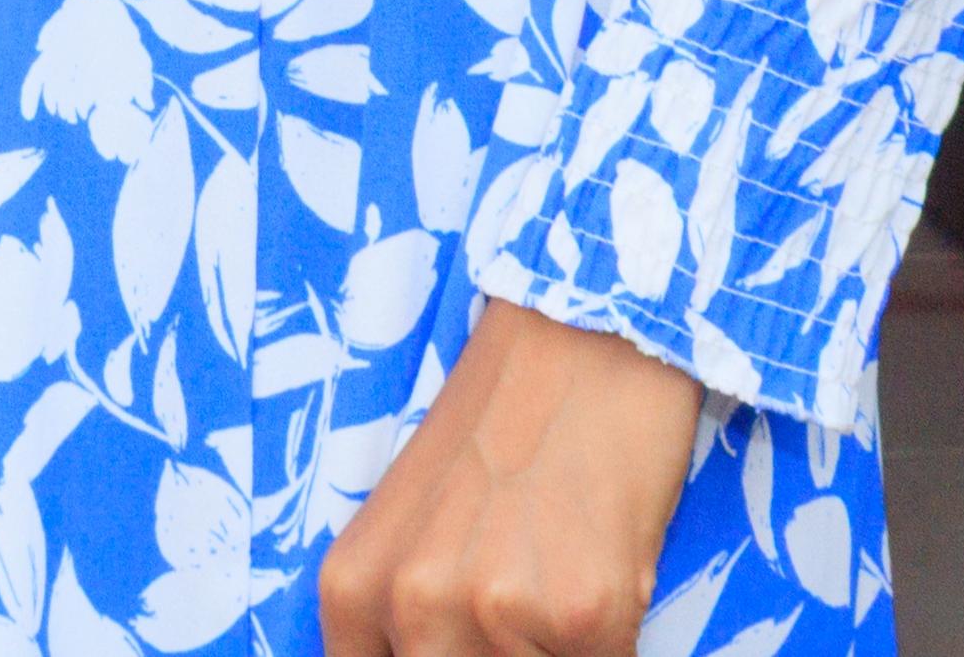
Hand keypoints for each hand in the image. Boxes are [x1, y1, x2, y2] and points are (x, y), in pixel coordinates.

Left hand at [318, 300, 704, 656]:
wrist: (584, 340)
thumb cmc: (500, 428)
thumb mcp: (413, 526)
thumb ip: (402, 615)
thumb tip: (420, 655)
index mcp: (355, 587)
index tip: (465, 638)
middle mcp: (413, 605)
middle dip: (495, 655)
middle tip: (515, 593)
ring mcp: (493, 610)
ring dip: (549, 650)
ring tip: (552, 579)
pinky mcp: (580, 616)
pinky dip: (608, 643)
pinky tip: (597, 570)